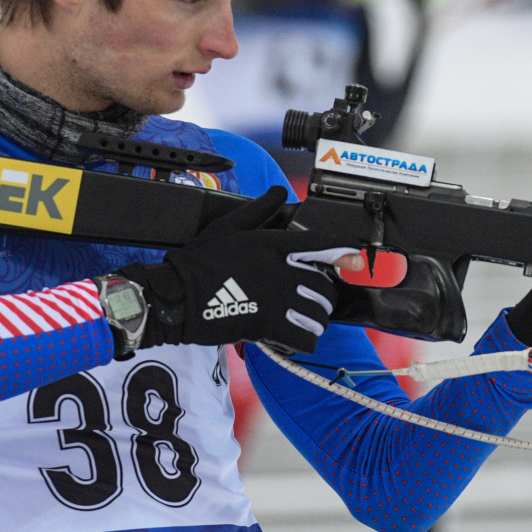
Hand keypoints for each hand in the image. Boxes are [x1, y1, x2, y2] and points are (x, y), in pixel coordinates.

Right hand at [113, 186, 360, 353]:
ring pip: (319, 313)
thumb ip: (259, 209)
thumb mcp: (228, 225)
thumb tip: (279, 192)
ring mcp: (276, 300)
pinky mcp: (267, 326)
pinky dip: (305, 340)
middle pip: (325, 285)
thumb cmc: (198, 261)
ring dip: (318, 318)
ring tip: (306, 319)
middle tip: (315, 299)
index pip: (321, 244)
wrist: (176, 296)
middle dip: (325, 294)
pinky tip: (296, 337)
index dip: (344, 250)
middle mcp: (280, 271)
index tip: (356, 257)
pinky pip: (305, 337)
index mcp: (272, 244)